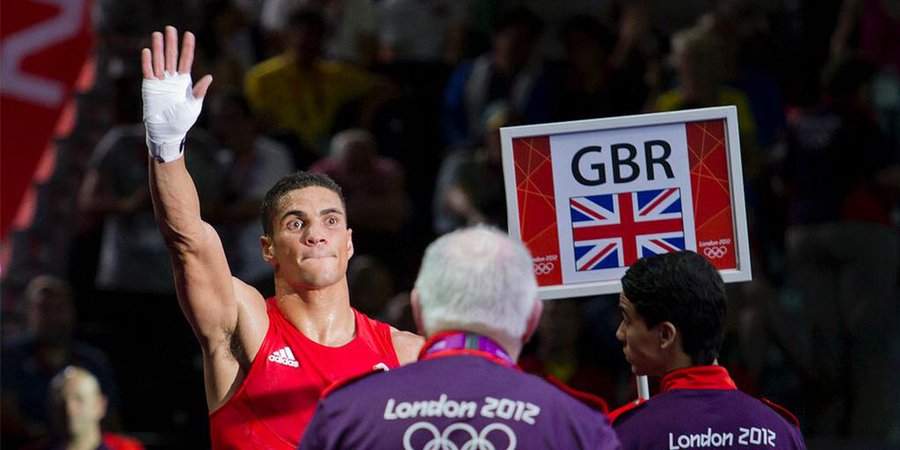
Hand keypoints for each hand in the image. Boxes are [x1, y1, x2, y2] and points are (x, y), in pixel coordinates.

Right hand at [141, 26, 211, 161]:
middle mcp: (172, 78)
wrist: (167, 131)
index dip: (187, 48)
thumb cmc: (182, 120)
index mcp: (185, 81)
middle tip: (170, 28)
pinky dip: (147, 62)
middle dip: (171, 42)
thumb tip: (209, 77)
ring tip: (157, 34)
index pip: (186, 60)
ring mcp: (160, 81)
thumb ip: (200, 91)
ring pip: (159, 61)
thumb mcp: (194, 105)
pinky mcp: (149, 87)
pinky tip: (147, 51)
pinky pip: (148, 71)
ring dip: (158, 48)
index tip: (189, 34)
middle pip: (172, 56)